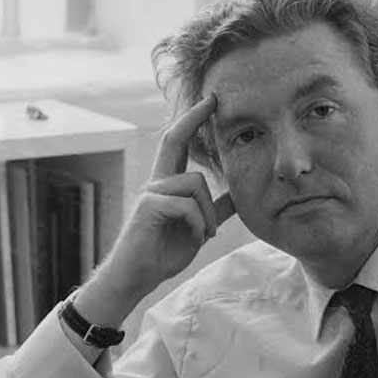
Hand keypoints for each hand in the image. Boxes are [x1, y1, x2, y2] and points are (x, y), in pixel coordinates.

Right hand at [101, 94, 235, 302]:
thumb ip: (214, 210)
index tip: (210, 102)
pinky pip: (185, 205)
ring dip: (207, 212)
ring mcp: (150, 193)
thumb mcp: (197, 226)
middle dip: (193, 118)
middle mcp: (156, 182)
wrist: (138, 277)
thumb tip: (238, 197)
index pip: (178, 144)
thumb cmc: (164, 250)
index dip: (192, 121)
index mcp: (168, 184)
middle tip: (214, 100)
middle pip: (173, 140)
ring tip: (206, 234)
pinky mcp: (147, 207)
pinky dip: (198, 223)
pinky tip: (197, 238)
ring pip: (194, 183)